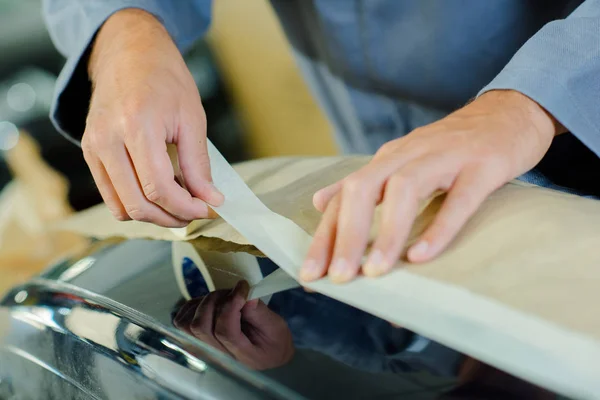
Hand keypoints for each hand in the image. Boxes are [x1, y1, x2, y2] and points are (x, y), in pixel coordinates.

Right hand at [82, 9, 222, 227]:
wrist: (129, 52)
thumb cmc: (164, 78)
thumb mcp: (192, 118)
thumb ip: (198, 165)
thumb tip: (210, 200)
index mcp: (136, 126)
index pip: (159, 188)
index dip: (186, 207)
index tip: (207, 209)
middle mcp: (107, 139)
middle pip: (138, 204)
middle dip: (172, 217)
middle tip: (195, 212)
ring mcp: (93, 147)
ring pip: (121, 207)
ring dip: (153, 216)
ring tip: (178, 206)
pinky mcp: (88, 152)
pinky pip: (110, 195)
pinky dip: (135, 204)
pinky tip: (158, 195)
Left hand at [173, 281, 294, 369]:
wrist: (269, 356)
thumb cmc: (274, 342)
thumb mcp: (275, 327)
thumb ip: (259, 312)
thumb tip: (244, 295)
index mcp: (242, 355)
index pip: (224, 331)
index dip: (230, 304)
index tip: (243, 288)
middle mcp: (219, 357)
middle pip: (201, 326)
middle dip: (215, 301)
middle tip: (233, 293)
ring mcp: (204, 350)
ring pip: (187, 324)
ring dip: (203, 304)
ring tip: (222, 299)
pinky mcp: (196, 342)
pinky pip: (181, 322)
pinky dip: (192, 307)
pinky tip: (210, 304)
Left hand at [300, 90, 564, 282]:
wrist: (509, 113)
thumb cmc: (452, 147)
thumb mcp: (401, 161)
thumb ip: (363, 183)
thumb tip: (319, 203)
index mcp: (388, 159)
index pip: (345, 196)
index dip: (325, 235)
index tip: (311, 273)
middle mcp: (409, 154)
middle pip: (364, 188)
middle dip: (346, 236)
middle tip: (338, 278)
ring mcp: (446, 157)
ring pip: (405, 189)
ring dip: (387, 233)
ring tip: (374, 273)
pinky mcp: (482, 166)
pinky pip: (459, 198)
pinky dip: (439, 228)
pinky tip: (422, 256)